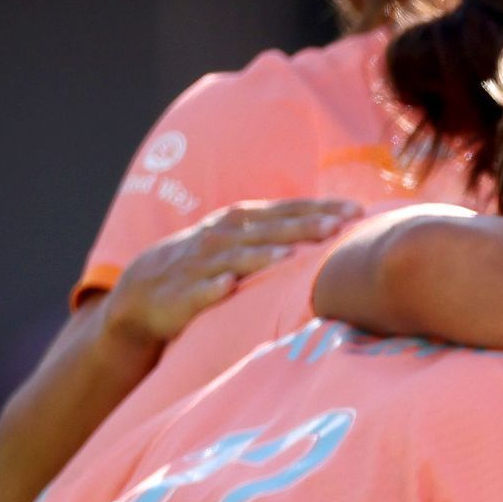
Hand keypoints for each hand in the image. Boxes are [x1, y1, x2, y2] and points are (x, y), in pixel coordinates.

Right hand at [106, 198, 353, 348]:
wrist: (145, 287)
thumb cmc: (209, 262)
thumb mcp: (242, 240)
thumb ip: (282, 232)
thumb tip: (337, 228)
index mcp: (243, 220)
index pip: (288, 210)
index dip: (321, 208)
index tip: (358, 210)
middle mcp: (224, 235)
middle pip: (269, 229)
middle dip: (302, 227)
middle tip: (337, 228)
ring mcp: (203, 263)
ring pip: (236, 257)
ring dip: (262, 257)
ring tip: (289, 257)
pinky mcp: (183, 293)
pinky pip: (199, 289)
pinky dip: (213, 287)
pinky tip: (227, 286)